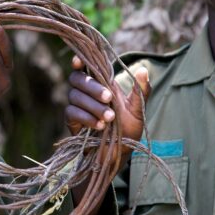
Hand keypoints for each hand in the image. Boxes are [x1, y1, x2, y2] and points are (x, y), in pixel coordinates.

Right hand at [66, 56, 150, 214]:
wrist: (118, 155)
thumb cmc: (128, 131)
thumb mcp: (138, 111)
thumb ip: (140, 91)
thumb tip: (143, 69)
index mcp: (101, 84)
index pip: (86, 66)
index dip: (80, 60)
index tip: (79, 60)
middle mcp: (86, 92)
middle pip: (77, 78)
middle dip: (92, 87)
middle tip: (109, 97)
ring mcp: (77, 106)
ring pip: (75, 96)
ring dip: (93, 106)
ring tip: (109, 118)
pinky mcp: (71, 121)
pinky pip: (71, 112)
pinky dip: (86, 118)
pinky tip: (99, 125)